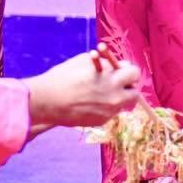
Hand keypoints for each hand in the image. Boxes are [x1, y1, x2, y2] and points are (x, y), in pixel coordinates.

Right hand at [24, 52, 140, 127]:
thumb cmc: (64, 76)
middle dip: (127, 88)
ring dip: (116, 98)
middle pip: (135, 94)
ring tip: (99, 94)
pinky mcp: (101, 122)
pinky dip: (104, 108)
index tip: (120, 70)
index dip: (127, 71)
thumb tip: (115, 64)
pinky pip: (109, 113)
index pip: (134, 73)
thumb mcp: (85, 61)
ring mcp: (109, 111)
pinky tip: (89, 104)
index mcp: (113, 78)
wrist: (48, 100)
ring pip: (122, 105)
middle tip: (116, 84)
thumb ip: (105, 62)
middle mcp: (115, 96)